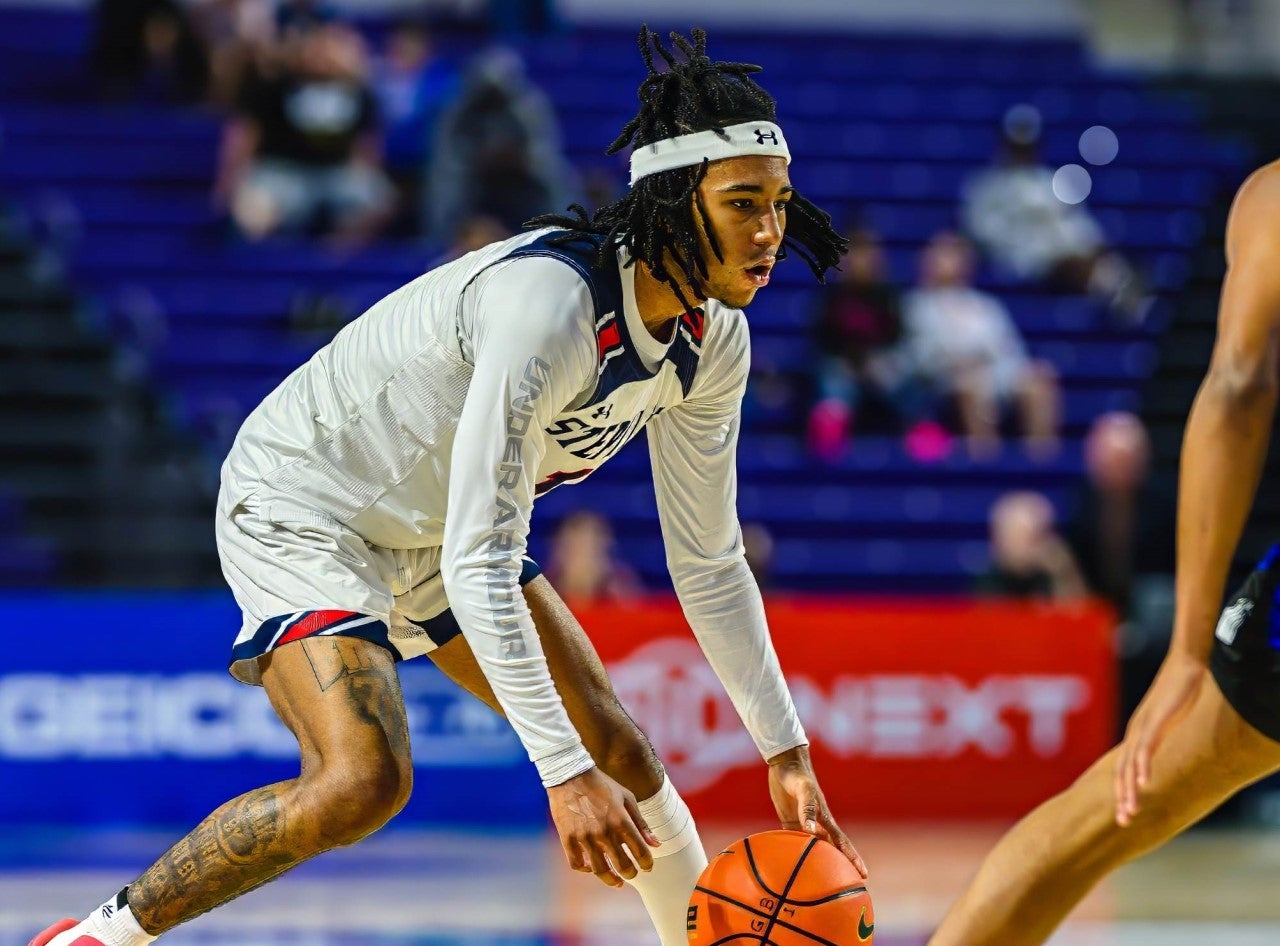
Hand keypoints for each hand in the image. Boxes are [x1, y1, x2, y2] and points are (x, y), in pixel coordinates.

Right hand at [547, 767, 659, 887]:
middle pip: (622, 866)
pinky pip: (576, 864)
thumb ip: (642, 823)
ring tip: (616, 881)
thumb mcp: (627, 798)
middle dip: (631, 874)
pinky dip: (585, 869)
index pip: (640, 852)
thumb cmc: (602, 785)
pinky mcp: (567, 838)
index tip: (648, 866)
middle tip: (632, 874)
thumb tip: (656, 844)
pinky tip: (591, 868)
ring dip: (610, 879)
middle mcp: (604, 832)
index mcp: (621, 821)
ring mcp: (584, 837)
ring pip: (600, 870)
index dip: (647, 863)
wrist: (571, 775)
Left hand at [767, 745, 867, 877]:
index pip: (842, 843)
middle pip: (831, 850)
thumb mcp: (803, 790)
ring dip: (820, 862)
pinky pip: (795, 841)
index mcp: (825, 819)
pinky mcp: (790, 821)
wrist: (785, 761)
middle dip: (841, 866)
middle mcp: (817, 824)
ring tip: (824, 880)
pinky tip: (794, 865)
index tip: (864, 875)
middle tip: (848, 885)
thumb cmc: (797, 775)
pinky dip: (797, 853)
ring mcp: (804, 823)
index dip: (853, 858)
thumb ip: (807, 809)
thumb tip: (810, 832)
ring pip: (814, 848)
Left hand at [1114, 651, 1209, 825]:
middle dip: (1122, 798)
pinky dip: (1143, 766)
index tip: (1126, 814)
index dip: (1124, 791)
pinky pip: (1146, 748)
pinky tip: (1144, 783)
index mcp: (1138, 734)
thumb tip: (1174, 751)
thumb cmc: (1182, 690)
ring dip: (1129, 789)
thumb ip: (1169, 736)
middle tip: (1123, 822)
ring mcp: (1143, 726)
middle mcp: (1136, 732)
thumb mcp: (1173, 720)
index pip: (1125, 768)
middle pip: (1122, 771)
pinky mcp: (1155, 720)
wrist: (1186, 663)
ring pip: (1131, 764)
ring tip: (1130, 811)